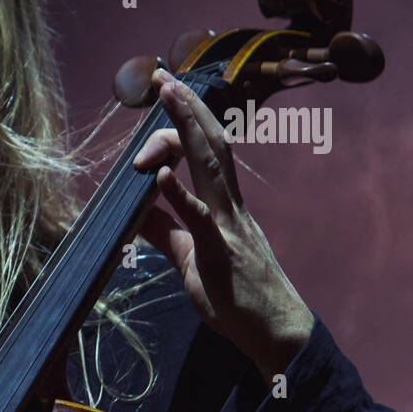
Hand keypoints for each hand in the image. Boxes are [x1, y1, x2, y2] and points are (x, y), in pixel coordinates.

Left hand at [133, 68, 314, 380]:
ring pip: (210, 168)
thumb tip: (135, 210)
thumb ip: (165, 232)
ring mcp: (229, 228)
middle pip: (211, 146)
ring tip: (167, 97)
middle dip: (188, 108)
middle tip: (164, 77)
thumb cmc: (237, 298)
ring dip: (186, 129)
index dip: (187, 122)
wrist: (276, 335)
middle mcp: (230, 208)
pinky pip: (198, 220)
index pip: (205, 153)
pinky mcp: (221, 254)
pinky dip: (179, 194)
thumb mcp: (191, 260)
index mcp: (225, 207)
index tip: (166, 95)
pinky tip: (160, 173)